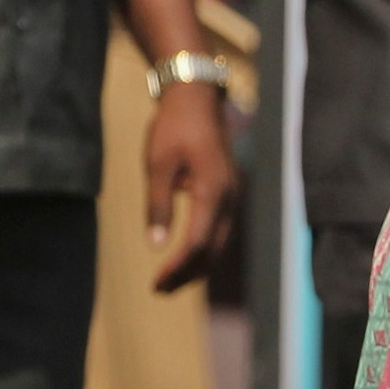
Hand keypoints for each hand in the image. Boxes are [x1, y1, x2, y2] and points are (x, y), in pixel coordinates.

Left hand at [144, 81, 237, 292]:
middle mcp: (230, 200)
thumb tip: (156, 246)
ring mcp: (233, 197)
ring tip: (171, 281)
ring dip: (196, 266)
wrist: (196, 98)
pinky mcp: (229, 194)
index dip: (178, 267)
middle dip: (188, 275)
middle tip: (160, 290)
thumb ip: (158, 206)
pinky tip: (186, 255)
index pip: (198, 244)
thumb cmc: (173, 127)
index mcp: (213, 193)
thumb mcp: (158, 165)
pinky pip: (220, 232)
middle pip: (213, 252)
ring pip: (220, 245)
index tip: (156, 282)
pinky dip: (204, 250)